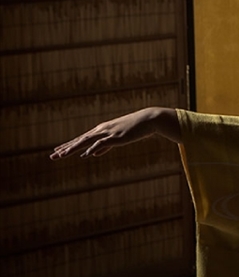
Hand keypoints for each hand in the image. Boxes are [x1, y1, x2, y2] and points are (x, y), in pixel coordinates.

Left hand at [50, 107, 181, 159]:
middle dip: (65, 148)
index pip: (81, 140)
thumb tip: (92, 154)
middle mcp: (101, 130)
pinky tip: (86, 155)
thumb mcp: (117, 138)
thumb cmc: (134, 129)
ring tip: (62, 155)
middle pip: (80, 140)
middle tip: (52, 156)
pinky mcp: (116, 136)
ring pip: (87, 141)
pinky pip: (102, 143)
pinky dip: (93, 149)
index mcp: (100, 131)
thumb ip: (104, 146)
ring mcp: (108, 133)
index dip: (68, 146)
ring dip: (74, 148)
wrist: (148, 120)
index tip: (57, 152)